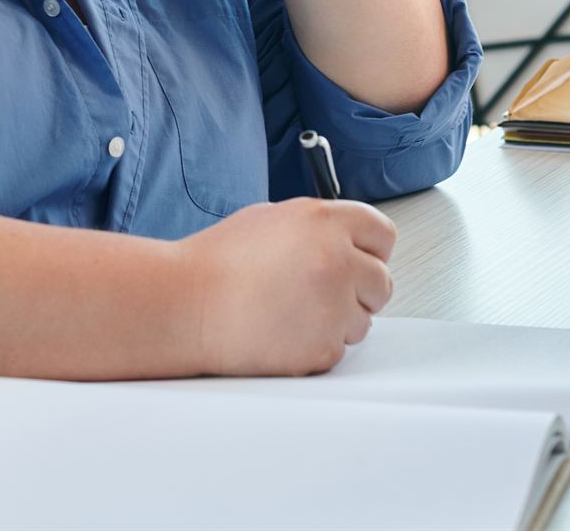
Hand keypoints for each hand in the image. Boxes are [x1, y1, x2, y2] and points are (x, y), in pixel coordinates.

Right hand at [176, 198, 395, 375]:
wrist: (186, 306)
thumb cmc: (217, 264)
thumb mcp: (271, 219)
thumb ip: (319, 229)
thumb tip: (347, 243)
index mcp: (324, 222)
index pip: (383, 234)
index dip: (370, 249)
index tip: (360, 260)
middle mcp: (337, 261)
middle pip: (381, 282)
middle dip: (357, 290)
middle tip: (319, 293)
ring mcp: (333, 307)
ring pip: (363, 321)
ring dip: (337, 320)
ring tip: (290, 312)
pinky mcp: (323, 348)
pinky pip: (338, 349)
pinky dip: (316, 345)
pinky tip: (282, 332)